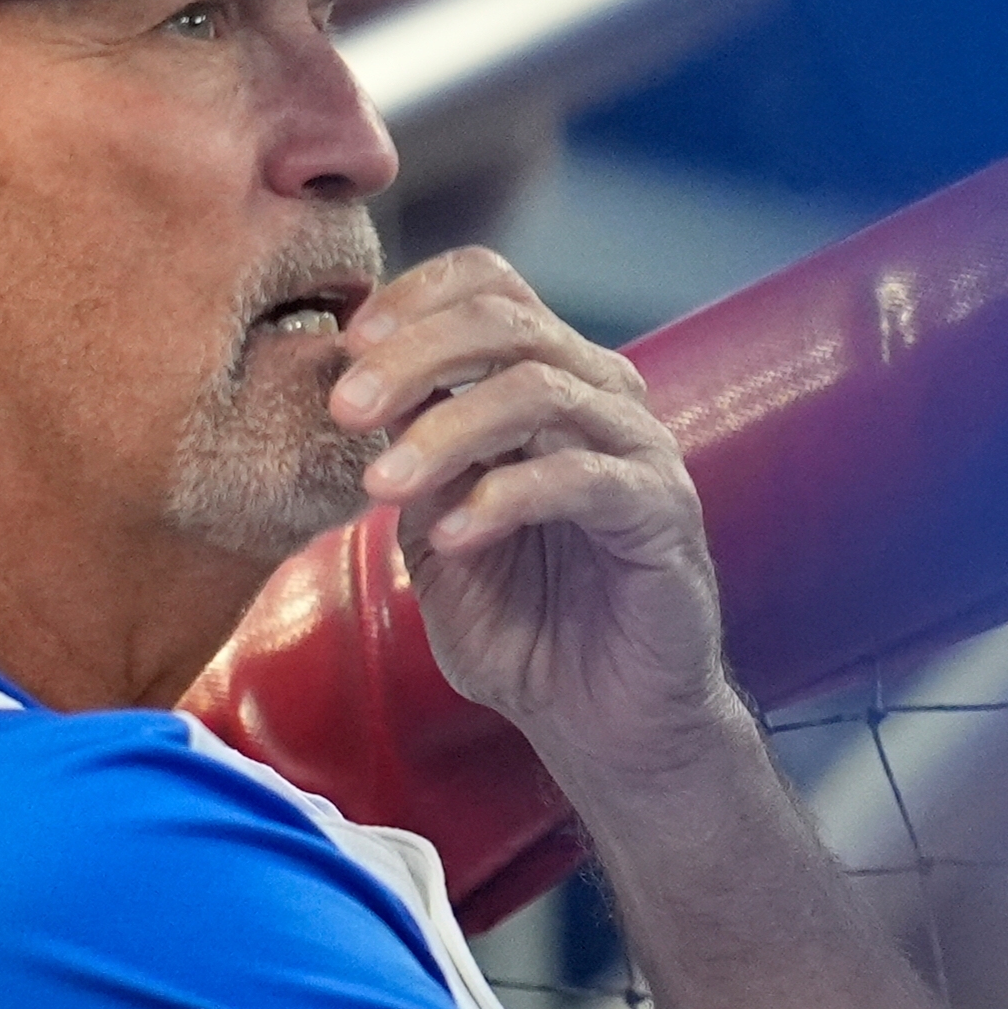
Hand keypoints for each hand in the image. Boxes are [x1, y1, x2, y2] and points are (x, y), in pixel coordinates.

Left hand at [332, 248, 737, 778]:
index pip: (490, 285)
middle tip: (344, 406)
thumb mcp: (436, 530)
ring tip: (382, 486)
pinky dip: (504, 498)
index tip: (345, 346)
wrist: (603, 723)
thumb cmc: (525, 627)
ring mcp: (639, 449)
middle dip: (414, 354)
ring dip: (446, 431)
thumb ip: (409, 460)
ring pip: (539, 389)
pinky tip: (452, 538)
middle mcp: (600, 397)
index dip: (415, 297)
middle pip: (507, 322)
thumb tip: (351, 392)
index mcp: (548, 382)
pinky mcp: (663, 512)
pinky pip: (580, 478)